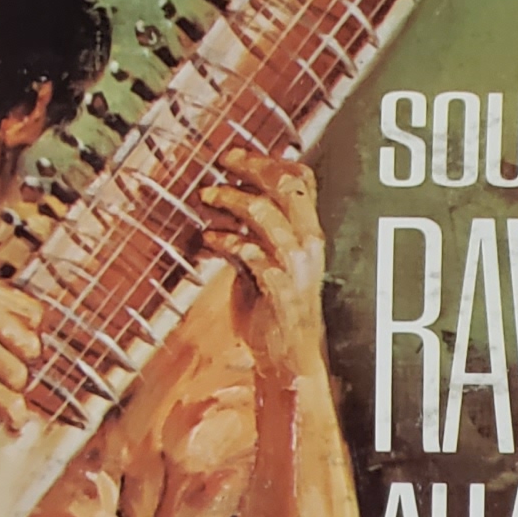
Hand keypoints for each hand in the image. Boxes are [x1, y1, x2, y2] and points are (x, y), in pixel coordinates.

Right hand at [0, 274, 42, 424]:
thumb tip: (7, 340)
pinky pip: (4, 399)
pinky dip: (11, 415)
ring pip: (20, 376)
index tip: (18, 354)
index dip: (27, 338)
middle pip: (32, 347)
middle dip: (19, 366)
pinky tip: (12, 423)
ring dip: (8, 392)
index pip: (35, 314)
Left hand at [200, 149, 326, 376]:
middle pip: (286, 187)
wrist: (286, 358)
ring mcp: (294, 265)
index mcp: (310, 234)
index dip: (268, 161)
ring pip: (264, 212)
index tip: (237, 157)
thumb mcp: (269, 263)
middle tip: (222, 163)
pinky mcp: (275, 286)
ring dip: (231, 199)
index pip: (302, 181)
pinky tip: (207, 238)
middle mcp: (308, 245)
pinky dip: (223, 239)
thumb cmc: (274, 311)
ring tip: (207, 197)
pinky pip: (247, 250)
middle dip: (252, 167)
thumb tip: (228, 201)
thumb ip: (255, 233)